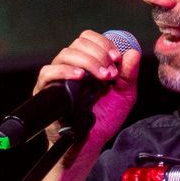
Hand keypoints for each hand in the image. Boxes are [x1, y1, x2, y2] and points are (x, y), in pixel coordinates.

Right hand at [34, 30, 139, 160]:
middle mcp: (71, 66)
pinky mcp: (46, 90)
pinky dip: (63, 71)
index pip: (89, 39)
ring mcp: (57, 77)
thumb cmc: (105, 118)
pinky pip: (48, 72)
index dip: (103, 43)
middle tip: (110, 73)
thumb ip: (129, 75)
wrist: (91, 141)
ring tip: (101, 78)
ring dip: (86, 61)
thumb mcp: (124, 95)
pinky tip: (79, 77)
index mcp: (88, 63)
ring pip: (65, 54)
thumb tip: (133, 52)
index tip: (116, 58)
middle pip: (78, 43)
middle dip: (98, 54)